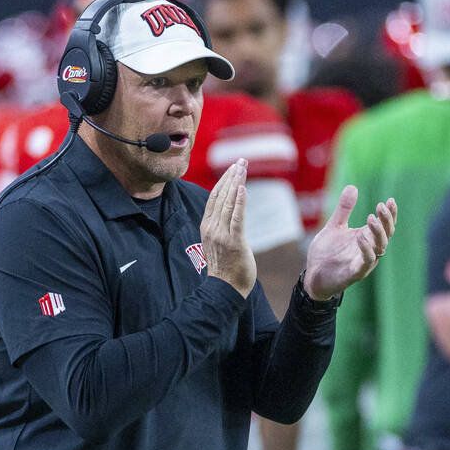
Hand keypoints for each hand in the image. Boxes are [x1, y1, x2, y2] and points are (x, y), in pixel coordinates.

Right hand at [201, 159, 255, 296]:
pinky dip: (239, 201)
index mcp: (207, 227)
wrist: (225, 289)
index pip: (214, 198)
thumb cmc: (226, 267)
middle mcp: (212, 228)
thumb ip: (222, 226)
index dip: (223, 181)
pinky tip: (242, 188)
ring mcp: (222, 235)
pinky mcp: (234, 241)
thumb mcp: (219, 242)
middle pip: (221, 196)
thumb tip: (230, 212)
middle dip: (231, 176)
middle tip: (241, 161)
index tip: (233, 167)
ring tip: (243, 167)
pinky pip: (237, 218)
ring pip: (229, 203)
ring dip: (236, 183)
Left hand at [304, 186, 396, 299]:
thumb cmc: (326, 253)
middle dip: (386, 220)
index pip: (385, 225)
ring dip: (378, 233)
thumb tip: (353, 187)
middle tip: (381, 206)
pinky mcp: (355, 273)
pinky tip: (361, 237)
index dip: (390, 214)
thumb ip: (344, 210)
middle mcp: (369, 249)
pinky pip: (366, 261)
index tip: (390, 200)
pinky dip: (366, 250)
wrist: (313, 276)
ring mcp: (364, 262)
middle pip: (386, 234)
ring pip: (380, 247)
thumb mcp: (334, 227)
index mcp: (366, 238)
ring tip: (371, 218)